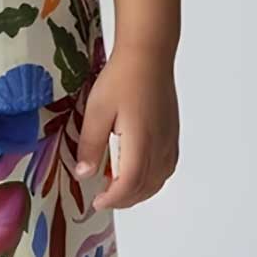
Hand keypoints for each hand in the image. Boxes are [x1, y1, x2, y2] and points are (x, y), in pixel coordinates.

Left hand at [72, 48, 179, 209]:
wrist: (148, 56)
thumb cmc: (122, 78)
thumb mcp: (96, 111)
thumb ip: (91, 145)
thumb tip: (85, 173)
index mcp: (140, 141)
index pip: (130, 183)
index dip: (114, 198)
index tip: (97, 201)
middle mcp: (160, 145)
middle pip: (146, 187)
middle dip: (124, 199)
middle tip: (104, 198)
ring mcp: (169, 140)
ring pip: (159, 180)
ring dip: (139, 191)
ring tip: (118, 188)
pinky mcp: (172, 134)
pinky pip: (166, 167)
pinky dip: (152, 179)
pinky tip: (138, 172)